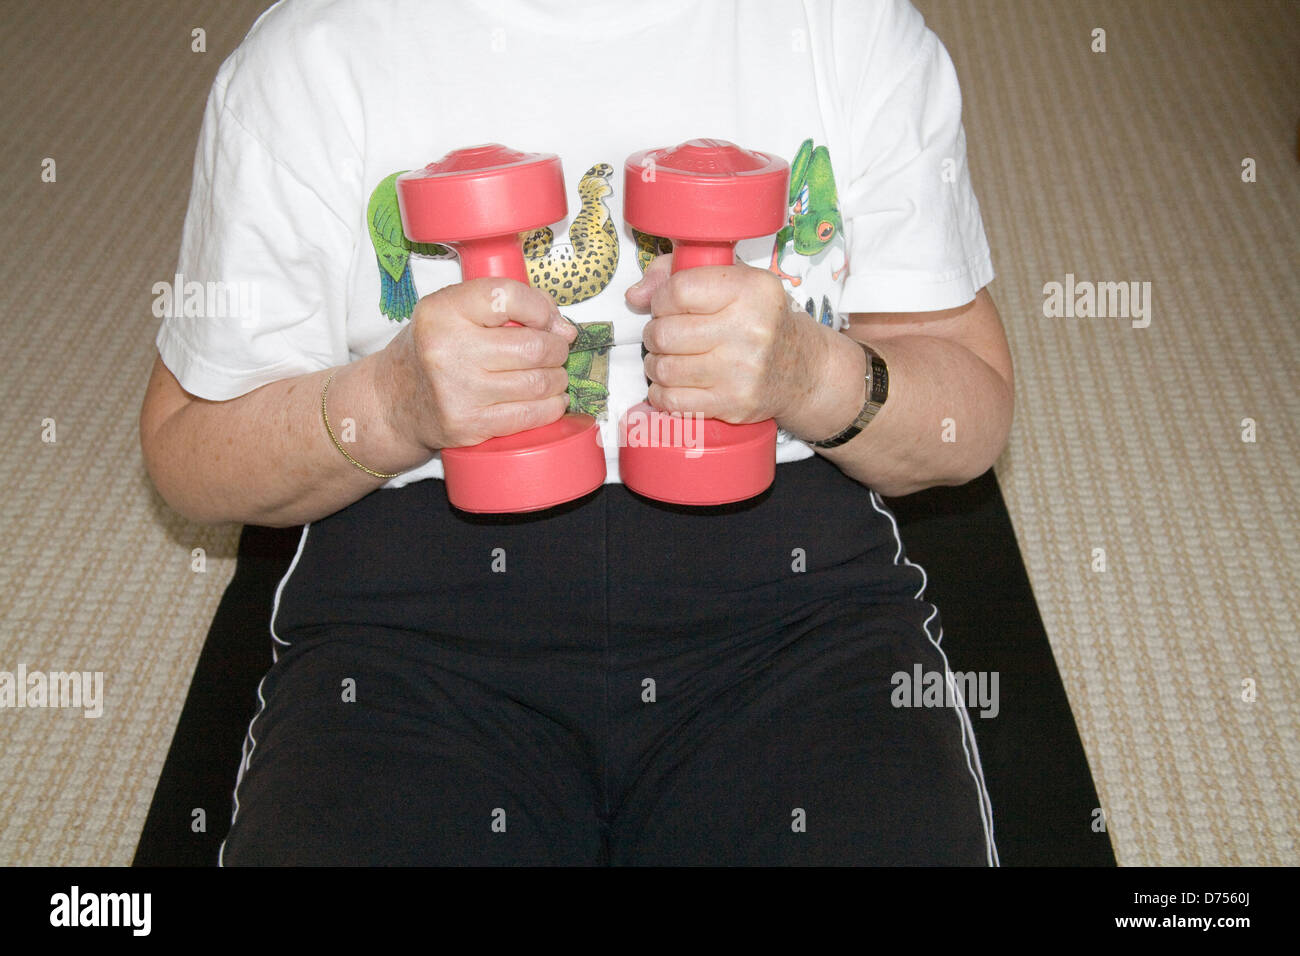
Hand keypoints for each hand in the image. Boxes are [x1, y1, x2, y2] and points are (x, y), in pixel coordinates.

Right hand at [378, 277, 577, 451]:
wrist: (392, 401)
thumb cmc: (433, 350)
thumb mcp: (454, 311)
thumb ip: (508, 303)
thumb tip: (563, 327)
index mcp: (443, 311)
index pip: (508, 297)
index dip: (541, 308)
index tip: (549, 320)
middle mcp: (448, 349)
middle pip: (533, 346)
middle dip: (556, 349)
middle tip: (556, 350)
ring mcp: (458, 391)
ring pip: (537, 383)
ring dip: (557, 378)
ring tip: (553, 374)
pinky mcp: (468, 424)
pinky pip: (528, 416)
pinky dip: (550, 407)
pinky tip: (551, 399)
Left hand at [624, 254, 826, 426]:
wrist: (802, 370)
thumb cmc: (759, 320)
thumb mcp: (733, 282)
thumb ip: (677, 273)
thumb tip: (635, 295)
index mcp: (751, 290)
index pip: (678, 291)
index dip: (661, 299)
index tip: (667, 306)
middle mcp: (750, 330)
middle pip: (665, 333)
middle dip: (655, 334)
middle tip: (666, 335)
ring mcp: (741, 372)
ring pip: (663, 369)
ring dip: (655, 364)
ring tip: (669, 358)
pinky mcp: (733, 404)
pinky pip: (672, 401)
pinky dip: (662, 393)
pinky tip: (673, 383)